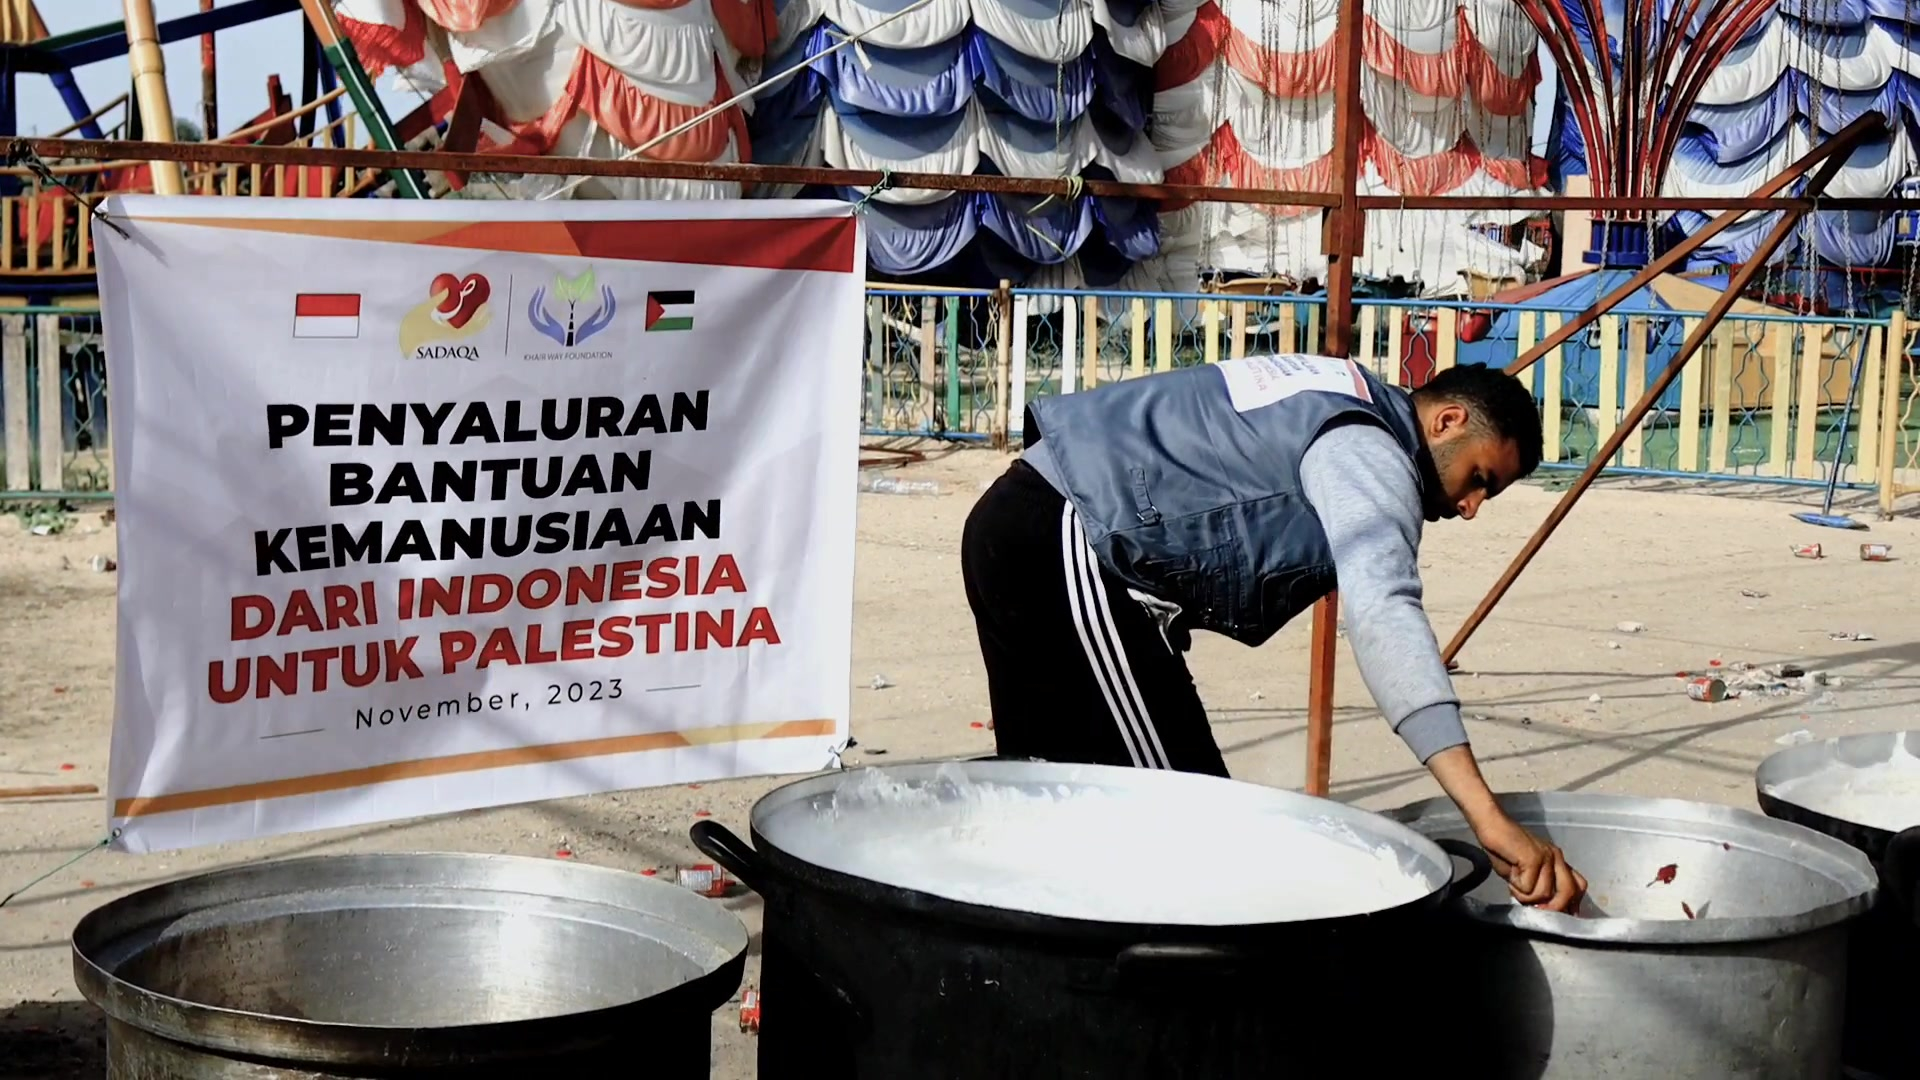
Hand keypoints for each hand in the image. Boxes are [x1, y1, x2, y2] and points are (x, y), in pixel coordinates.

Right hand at [1422, 745, 1586, 913]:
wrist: (1491, 825)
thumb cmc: (1502, 848)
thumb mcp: (1523, 872)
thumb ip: (1536, 886)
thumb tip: (1541, 908)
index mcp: (1557, 860)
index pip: (1578, 885)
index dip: (1571, 903)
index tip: (1560, 915)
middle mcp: (1557, 857)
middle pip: (1569, 892)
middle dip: (1553, 907)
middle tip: (1534, 909)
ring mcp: (1547, 857)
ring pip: (1544, 894)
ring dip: (1526, 896)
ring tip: (1513, 883)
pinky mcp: (1534, 858)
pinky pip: (1529, 888)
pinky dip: (1516, 888)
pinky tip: (1510, 875)